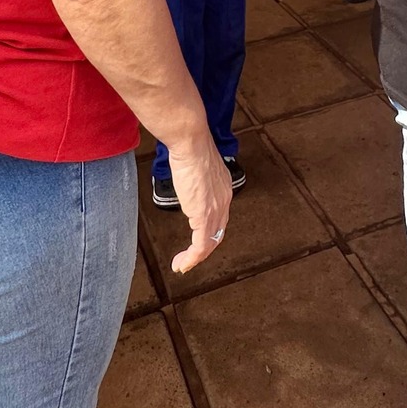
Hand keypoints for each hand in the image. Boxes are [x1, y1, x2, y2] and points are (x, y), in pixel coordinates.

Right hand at [166, 132, 233, 273]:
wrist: (191, 142)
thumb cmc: (191, 146)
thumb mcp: (196, 164)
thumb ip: (195, 174)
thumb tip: (186, 172)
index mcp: (223, 188)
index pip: (220, 217)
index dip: (209, 231)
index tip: (197, 239)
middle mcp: (223, 201)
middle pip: (217, 233)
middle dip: (203, 249)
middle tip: (189, 259)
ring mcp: (215, 210)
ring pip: (210, 243)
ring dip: (195, 258)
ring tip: (182, 265)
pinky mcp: (203, 216)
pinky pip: (201, 246)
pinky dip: (192, 258)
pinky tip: (182, 263)